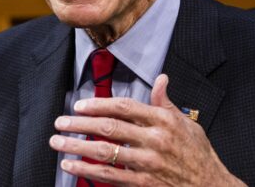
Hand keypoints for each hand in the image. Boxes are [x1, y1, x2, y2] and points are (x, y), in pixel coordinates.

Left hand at [49, 74, 245, 185]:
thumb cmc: (198, 154)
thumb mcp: (187, 124)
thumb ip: (165, 103)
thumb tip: (161, 77)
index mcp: (163, 121)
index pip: (124, 107)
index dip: (98, 104)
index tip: (78, 105)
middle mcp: (155, 140)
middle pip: (109, 128)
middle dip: (80, 124)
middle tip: (59, 122)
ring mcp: (148, 163)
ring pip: (105, 152)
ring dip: (76, 147)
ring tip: (56, 143)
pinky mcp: (144, 184)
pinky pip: (110, 176)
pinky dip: (87, 171)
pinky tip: (70, 165)